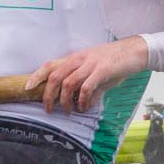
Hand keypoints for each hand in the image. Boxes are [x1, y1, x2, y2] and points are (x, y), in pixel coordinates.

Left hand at [27, 36, 148, 113]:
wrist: (136, 52)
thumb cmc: (116, 62)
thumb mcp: (97, 72)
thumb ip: (87, 86)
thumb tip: (82, 103)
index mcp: (76, 58)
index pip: (50, 64)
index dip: (37, 76)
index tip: (27, 87)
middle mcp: (80, 59)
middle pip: (56, 76)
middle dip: (48, 95)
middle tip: (49, 108)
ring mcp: (91, 64)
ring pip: (69, 83)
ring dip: (66, 100)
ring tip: (69, 110)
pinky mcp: (103, 70)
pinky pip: (87, 87)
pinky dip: (83, 100)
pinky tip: (85, 107)